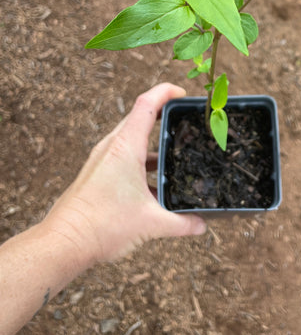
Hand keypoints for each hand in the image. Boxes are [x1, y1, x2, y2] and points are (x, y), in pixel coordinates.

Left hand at [42, 83, 206, 264]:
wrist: (63, 243)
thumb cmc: (101, 226)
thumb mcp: (150, 224)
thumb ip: (182, 222)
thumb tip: (202, 224)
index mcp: (125, 147)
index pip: (147, 104)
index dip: (166, 92)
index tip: (183, 93)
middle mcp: (112, 147)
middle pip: (141, 118)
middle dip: (164, 115)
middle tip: (186, 121)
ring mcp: (103, 159)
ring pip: (132, 139)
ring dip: (153, 144)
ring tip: (175, 153)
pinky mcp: (98, 173)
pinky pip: (124, 156)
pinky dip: (142, 161)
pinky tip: (155, 184)